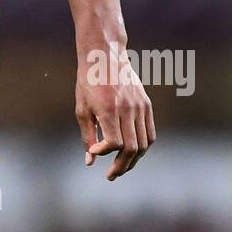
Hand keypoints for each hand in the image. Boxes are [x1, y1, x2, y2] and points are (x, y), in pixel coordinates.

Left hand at [75, 49, 154, 179]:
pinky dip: (144, 147)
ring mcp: (140, 106)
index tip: (95, 152)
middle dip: (122, 166)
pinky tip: (133, 153)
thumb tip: (90, 161)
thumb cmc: (88, 82)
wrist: (104, 56)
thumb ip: (87, 136)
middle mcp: (127, 109)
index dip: (105, 153)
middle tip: (111, 175)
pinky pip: (150, 133)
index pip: (114, 143)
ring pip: (144, 144)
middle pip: (132, 148)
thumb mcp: (82, 108)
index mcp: (109, 109)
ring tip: (122, 167)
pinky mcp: (146, 104)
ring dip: (134, 160)